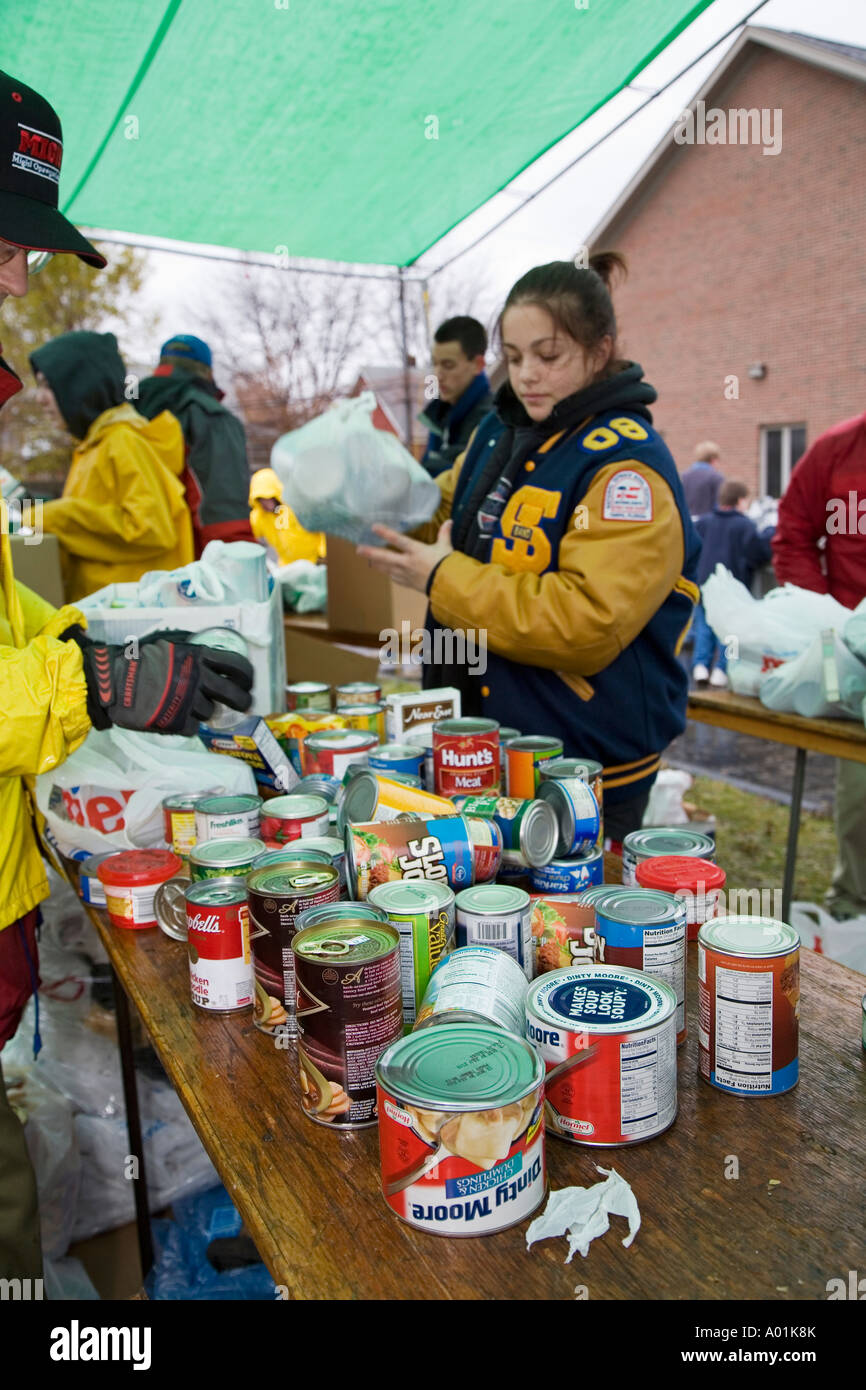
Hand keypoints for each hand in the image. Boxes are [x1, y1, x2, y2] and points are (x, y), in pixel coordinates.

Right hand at [65, 627, 253, 735]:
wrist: (111, 683)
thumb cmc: (136, 662)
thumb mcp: (168, 647)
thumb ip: (191, 655)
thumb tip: (213, 660)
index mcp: (197, 657)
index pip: (237, 665)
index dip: (247, 676)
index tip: (247, 682)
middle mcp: (197, 679)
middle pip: (234, 694)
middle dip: (242, 701)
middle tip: (243, 705)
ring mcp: (188, 702)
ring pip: (210, 713)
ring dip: (203, 711)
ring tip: (187, 706)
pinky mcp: (176, 723)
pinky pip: (192, 728)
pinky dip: (186, 725)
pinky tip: (174, 717)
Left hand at [356, 521, 452, 592]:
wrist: (449, 586)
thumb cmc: (447, 565)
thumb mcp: (445, 547)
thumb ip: (444, 534)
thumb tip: (449, 521)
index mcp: (416, 551)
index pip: (398, 540)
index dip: (385, 533)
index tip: (373, 527)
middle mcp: (408, 562)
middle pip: (385, 557)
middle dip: (371, 553)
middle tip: (358, 549)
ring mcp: (406, 574)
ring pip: (387, 569)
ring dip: (377, 564)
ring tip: (368, 561)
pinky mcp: (408, 583)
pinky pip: (395, 578)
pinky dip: (390, 574)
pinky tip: (386, 572)